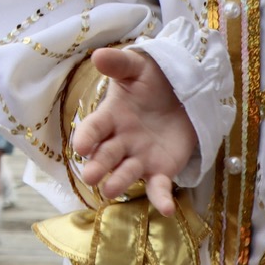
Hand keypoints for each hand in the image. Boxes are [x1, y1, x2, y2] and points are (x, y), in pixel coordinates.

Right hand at [70, 47, 198, 216]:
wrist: (183, 92)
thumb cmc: (153, 80)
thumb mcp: (138, 68)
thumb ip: (119, 63)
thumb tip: (97, 54)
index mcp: (111, 117)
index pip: (94, 128)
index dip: (87, 136)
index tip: (81, 146)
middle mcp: (120, 142)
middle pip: (105, 157)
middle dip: (97, 166)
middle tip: (91, 176)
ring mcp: (140, 158)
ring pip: (126, 174)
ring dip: (118, 182)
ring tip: (112, 189)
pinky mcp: (160, 170)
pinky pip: (158, 187)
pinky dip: (161, 199)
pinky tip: (166, 209)